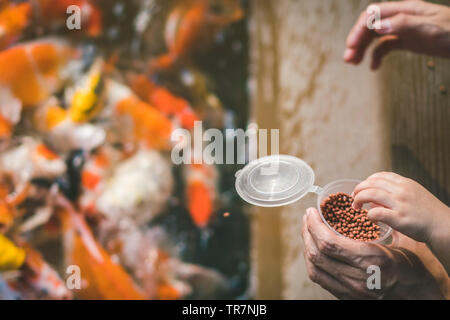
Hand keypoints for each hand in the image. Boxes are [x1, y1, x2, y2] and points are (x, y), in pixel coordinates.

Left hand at [301, 208, 445, 298]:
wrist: (419, 297)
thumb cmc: (413, 267)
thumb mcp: (402, 242)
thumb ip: (380, 226)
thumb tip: (362, 206)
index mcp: (371, 260)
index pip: (329, 243)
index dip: (314, 226)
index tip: (311, 212)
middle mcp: (357, 277)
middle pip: (317, 254)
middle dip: (307, 233)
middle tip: (307, 218)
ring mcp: (350, 290)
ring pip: (315, 268)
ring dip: (307, 247)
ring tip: (307, 231)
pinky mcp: (345, 296)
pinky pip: (320, 279)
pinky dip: (312, 262)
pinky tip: (313, 249)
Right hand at [344, 0, 449, 69]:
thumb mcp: (430, 29)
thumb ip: (403, 24)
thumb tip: (376, 25)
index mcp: (405, 9)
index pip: (373, 14)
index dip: (359, 29)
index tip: (351, 46)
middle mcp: (401, 17)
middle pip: (370, 25)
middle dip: (357, 40)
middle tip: (348, 58)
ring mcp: (403, 29)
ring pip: (375, 36)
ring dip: (362, 49)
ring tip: (353, 63)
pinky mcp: (407, 40)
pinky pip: (385, 46)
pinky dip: (377, 56)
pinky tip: (374, 68)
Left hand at [352, 172, 449, 242]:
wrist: (445, 226)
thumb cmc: (427, 214)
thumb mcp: (413, 195)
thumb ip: (394, 194)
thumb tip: (373, 199)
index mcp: (405, 183)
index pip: (379, 176)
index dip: (366, 182)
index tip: (361, 190)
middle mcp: (401, 190)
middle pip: (370, 183)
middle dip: (358, 190)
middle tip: (354, 199)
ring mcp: (400, 204)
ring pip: (370, 194)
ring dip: (359, 200)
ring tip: (356, 207)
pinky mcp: (400, 218)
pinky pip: (376, 212)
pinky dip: (369, 214)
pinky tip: (370, 219)